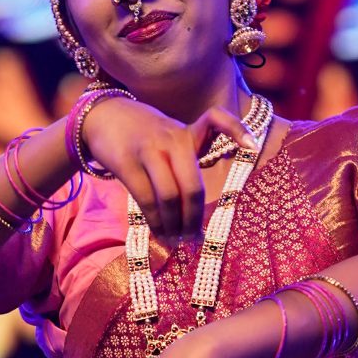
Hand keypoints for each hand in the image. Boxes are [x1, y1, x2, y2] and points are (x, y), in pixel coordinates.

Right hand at [74, 97, 257, 236]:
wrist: (104, 117)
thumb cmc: (143, 135)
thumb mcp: (170, 134)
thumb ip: (187, 161)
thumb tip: (196, 217)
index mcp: (186, 133)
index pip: (216, 119)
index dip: (237, 130)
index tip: (253, 148)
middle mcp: (171, 139)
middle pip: (192, 184)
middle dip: (194, 217)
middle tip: (194, 237)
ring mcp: (148, 150)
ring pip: (169, 196)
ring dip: (174, 225)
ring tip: (176, 240)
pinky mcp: (127, 164)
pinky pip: (146, 200)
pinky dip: (156, 222)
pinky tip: (159, 232)